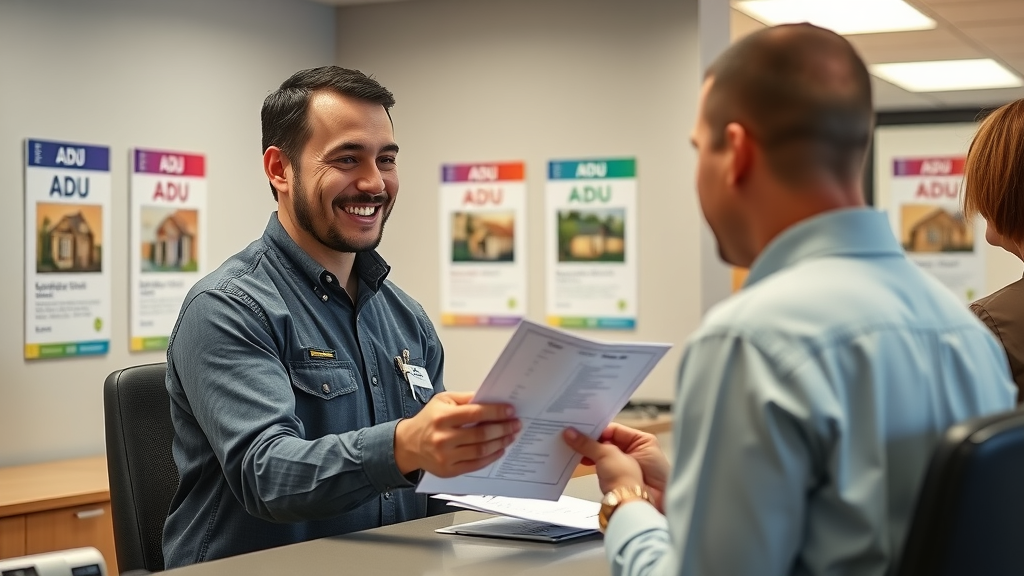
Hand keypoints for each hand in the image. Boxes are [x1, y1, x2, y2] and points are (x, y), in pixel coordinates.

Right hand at [395, 392, 520, 476]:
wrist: (408, 444)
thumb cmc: (428, 420)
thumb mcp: (442, 401)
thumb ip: (466, 398)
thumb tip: (490, 398)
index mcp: (442, 417)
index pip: (475, 413)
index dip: (496, 412)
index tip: (510, 411)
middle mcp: (443, 438)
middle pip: (481, 434)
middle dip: (503, 429)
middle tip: (516, 424)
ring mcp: (445, 457)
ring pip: (480, 451)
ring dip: (500, 443)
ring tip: (511, 436)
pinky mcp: (448, 470)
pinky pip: (475, 465)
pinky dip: (490, 457)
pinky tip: (499, 450)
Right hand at [563, 423, 669, 510]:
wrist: (634, 510)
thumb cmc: (633, 483)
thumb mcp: (607, 455)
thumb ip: (588, 444)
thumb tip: (572, 433)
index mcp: (643, 441)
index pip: (615, 430)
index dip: (596, 430)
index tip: (578, 429)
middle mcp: (640, 452)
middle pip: (610, 441)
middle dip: (592, 442)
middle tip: (573, 437)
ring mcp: (631, 467)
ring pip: (606, 454)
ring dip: (591, 453)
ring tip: (574, 450)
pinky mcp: (623, 479)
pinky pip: (606, 466)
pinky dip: (595, 464)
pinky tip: (582, 462)